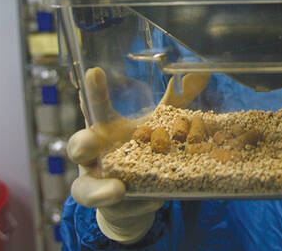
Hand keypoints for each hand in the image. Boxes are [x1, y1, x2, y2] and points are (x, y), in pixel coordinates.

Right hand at [67, 67, 208, 242]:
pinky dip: (136, 205)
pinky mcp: (110, 207)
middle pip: (77, 147)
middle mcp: (94, 156)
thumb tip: (204, 73)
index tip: (95, 71)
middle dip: (81, 144)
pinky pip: (116, 209)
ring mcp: (98, 183)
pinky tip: (154, 200)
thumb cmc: (142, 150)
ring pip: (85, 188)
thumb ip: (178, 101)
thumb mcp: (159, 124)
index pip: (94, 106)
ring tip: (119, 190)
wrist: (133, 199)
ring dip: (100, 190)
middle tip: (91, 143)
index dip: (92, 90)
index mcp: (105, 129)